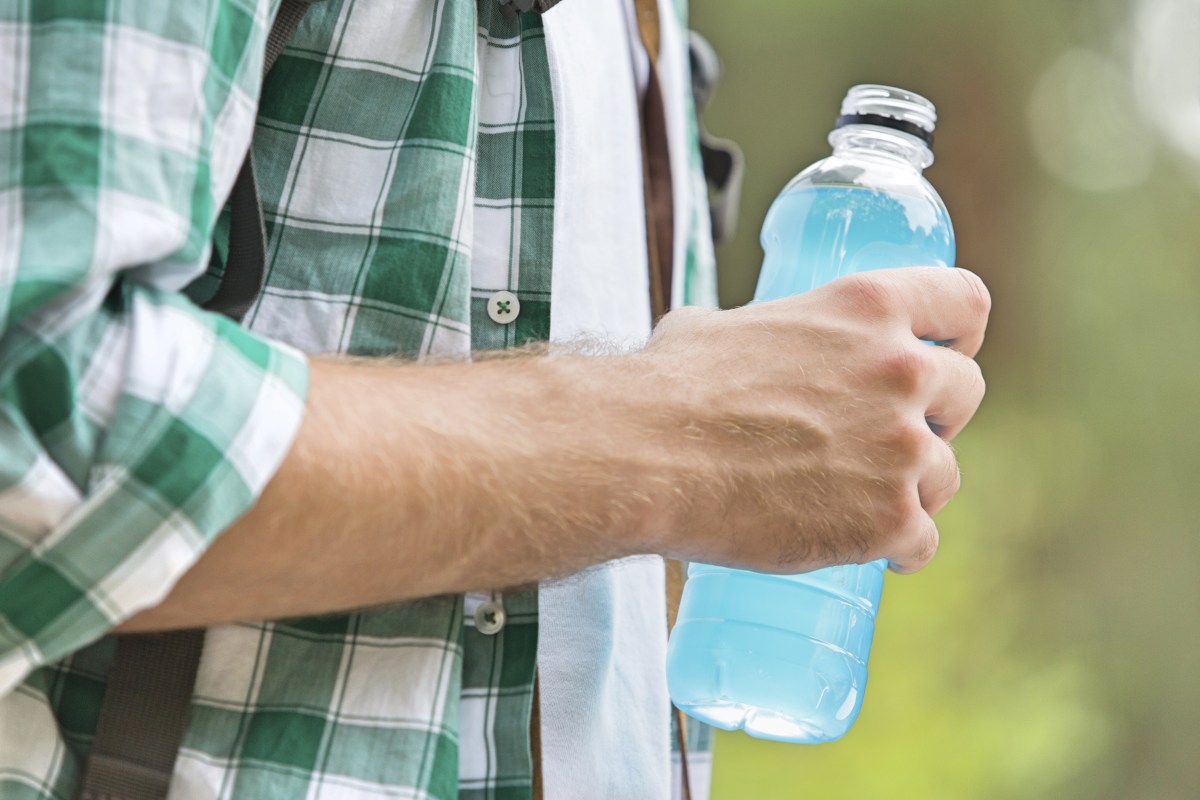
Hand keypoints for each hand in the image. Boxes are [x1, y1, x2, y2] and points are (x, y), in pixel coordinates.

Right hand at [635, 266, 989, 574]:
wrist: (649, 455)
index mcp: (867, 308)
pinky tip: (876, 550)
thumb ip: (755, 332)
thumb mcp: (719, 327)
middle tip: (889, 439)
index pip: (964, 302)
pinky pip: (922, 540)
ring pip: (945, 474)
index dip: (958, 334)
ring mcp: (901, 448)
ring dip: (913, 488)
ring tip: (863, 501)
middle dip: (934, 418)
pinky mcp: (888, 519)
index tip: (945, 356)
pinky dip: (899, 548)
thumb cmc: (670, 387)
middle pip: (966, 393)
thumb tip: (725, 342)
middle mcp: (901, 371)